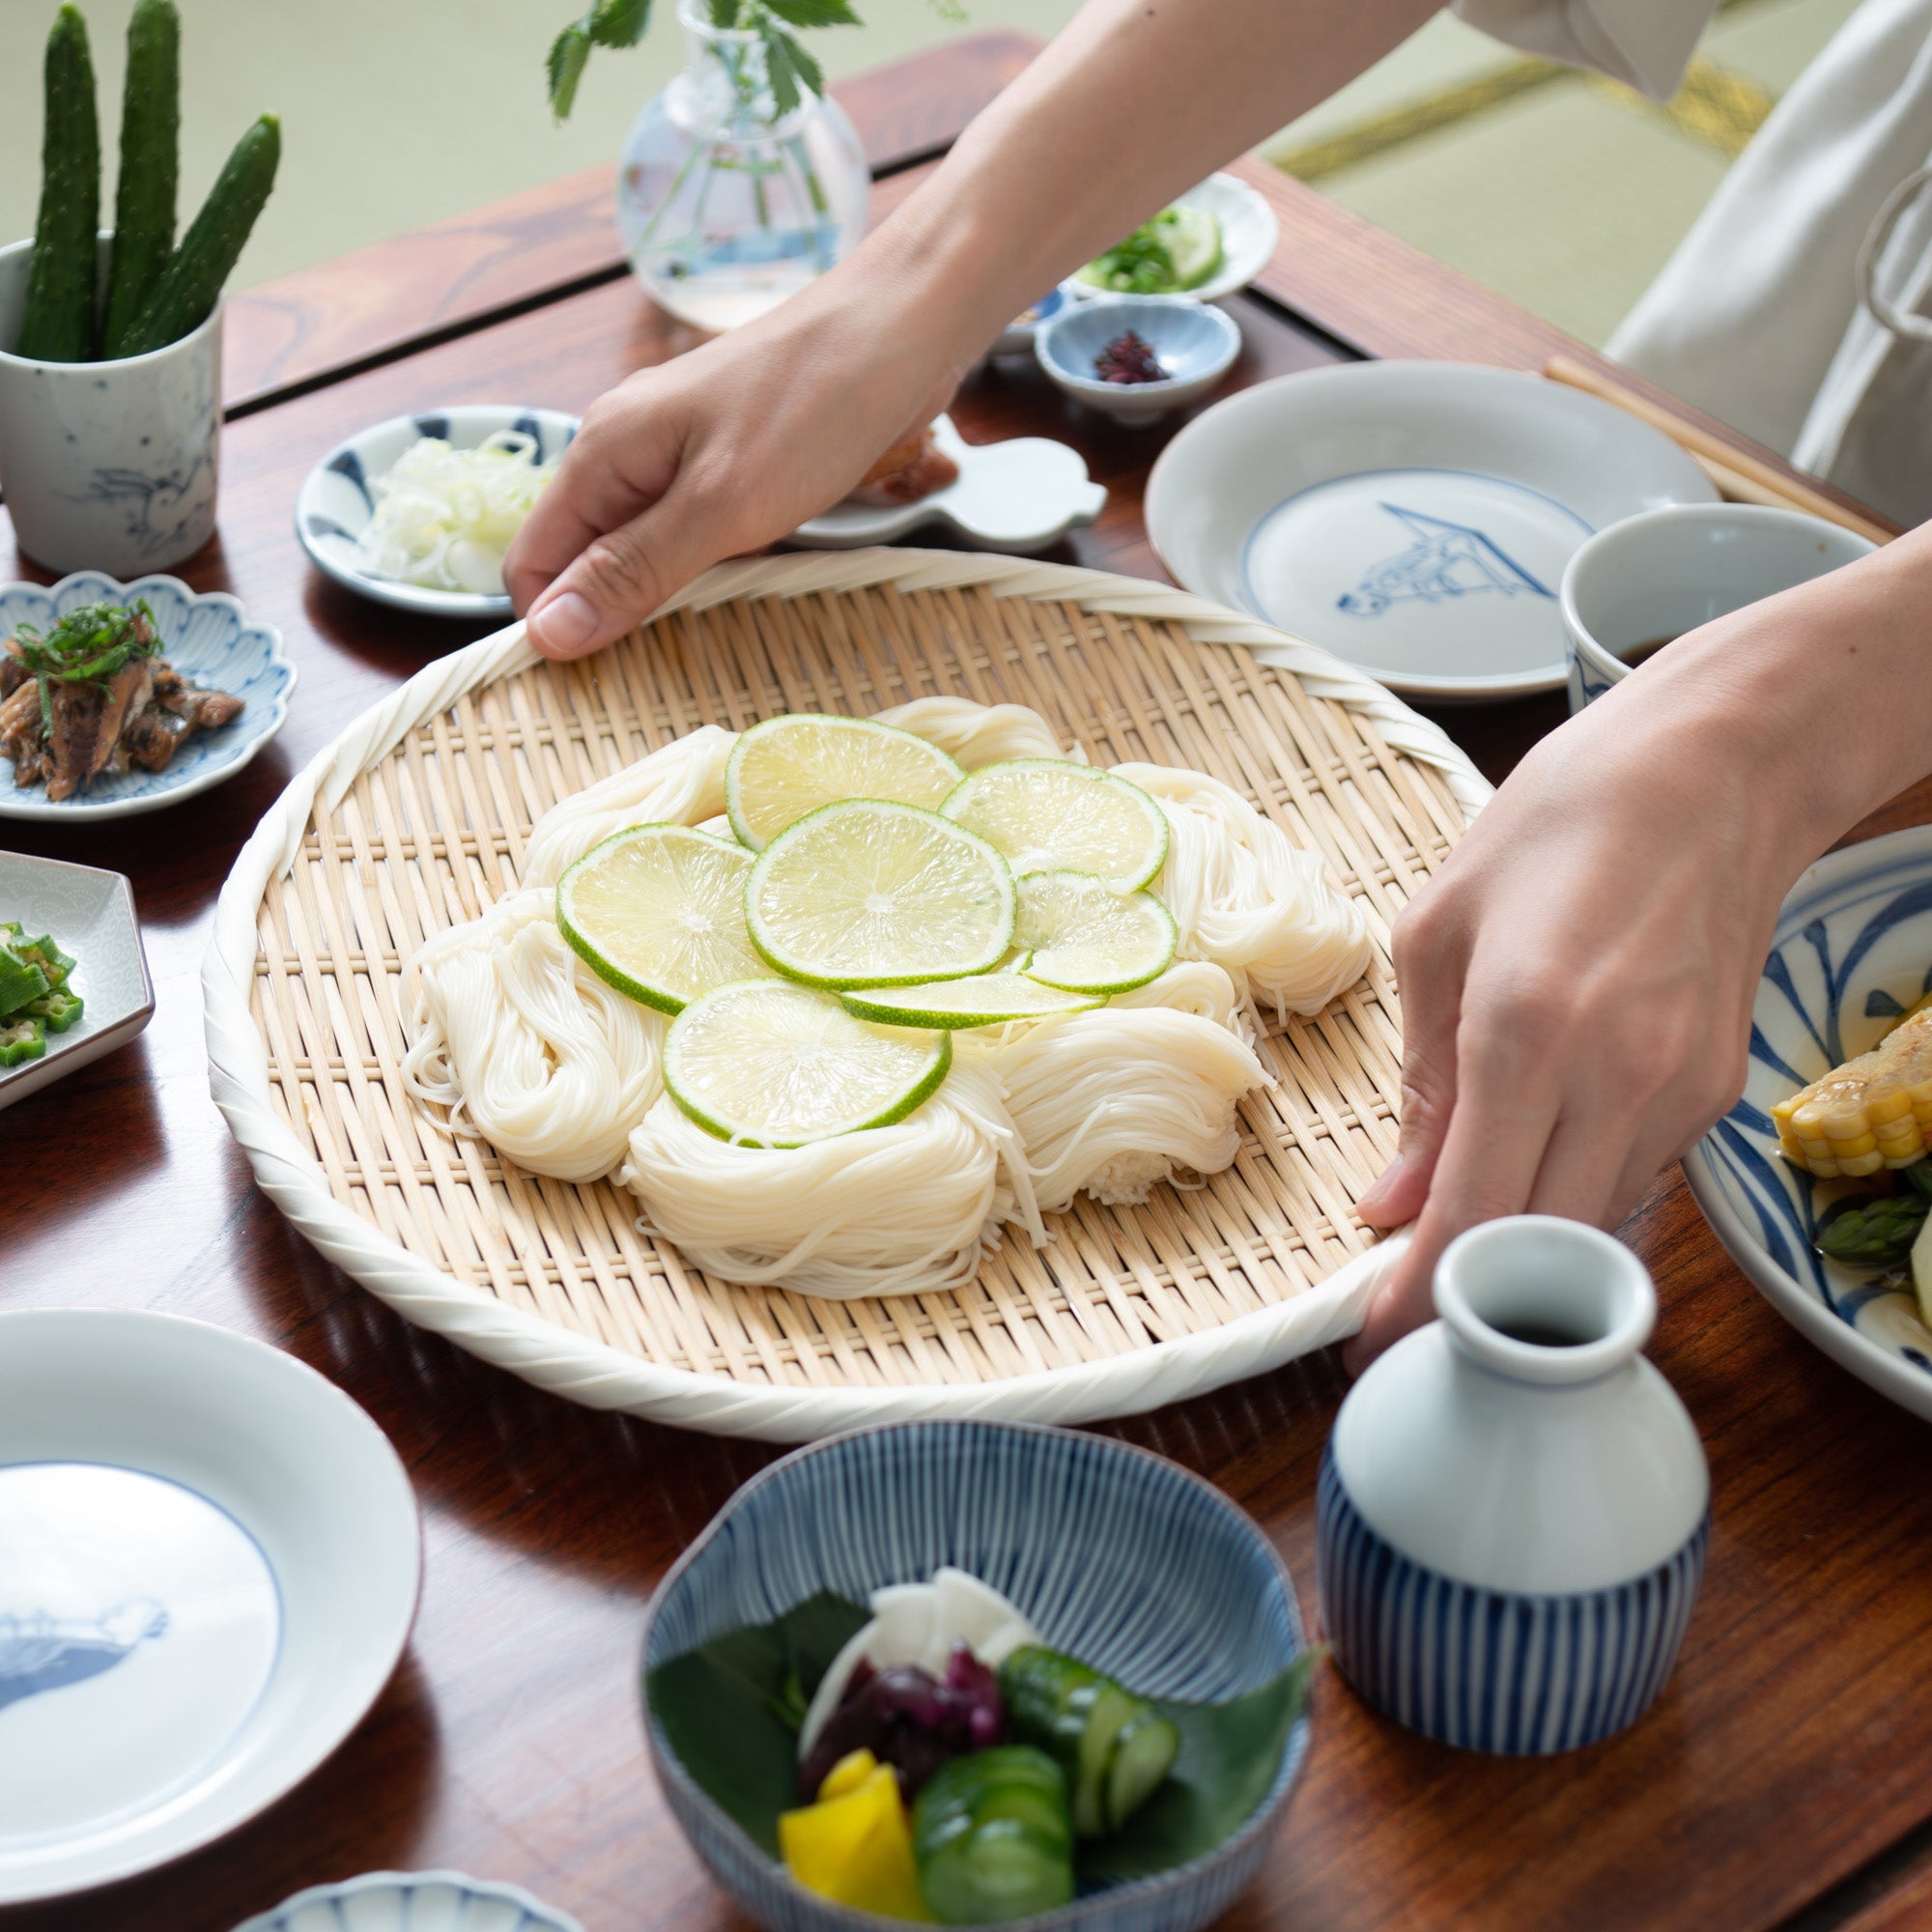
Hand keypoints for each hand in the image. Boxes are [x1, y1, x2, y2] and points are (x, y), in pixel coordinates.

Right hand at [505, 289, 959, 658]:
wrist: (903, 326)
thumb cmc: (815, 406)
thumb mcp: (720, 506)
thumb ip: (633, 571)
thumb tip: (547, 635)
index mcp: (603, 452)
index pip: (532, 563)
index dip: (554, 626)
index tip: (600, 680)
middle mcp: (626, 449)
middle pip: (584, 559)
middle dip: (615, 615)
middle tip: (675, 657)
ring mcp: (677, 452)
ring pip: (641, 548)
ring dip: (670, 592)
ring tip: (724, 611)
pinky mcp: (727, 460)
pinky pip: (692, 530)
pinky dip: (713, 563)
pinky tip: (754, 575)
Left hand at [1342, 636, 1811, 1370]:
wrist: (1711, 773)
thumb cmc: (1556, 826)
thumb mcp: (1437, 932)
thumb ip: (1418, 1083)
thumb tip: (1389, 1200)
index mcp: (1524, 1030)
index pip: (1469, 1213)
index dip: (1418, 1298)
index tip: (1373, 1346)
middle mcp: (1616, 1077)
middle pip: (1542, 1251)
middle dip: (1471, 1305)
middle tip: (1407, 1327)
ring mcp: (1680, 1091)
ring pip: (1595, 1230)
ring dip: (1527, 1261)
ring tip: (1461, 1256)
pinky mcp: (1716, 1092)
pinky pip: (1636, 1182)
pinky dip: (1578, 1204)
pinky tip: (1535, 1186)